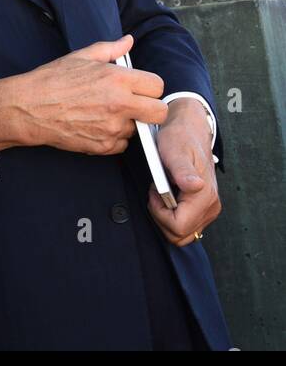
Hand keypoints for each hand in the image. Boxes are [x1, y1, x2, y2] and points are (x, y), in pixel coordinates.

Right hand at [0, 34, 167, 153]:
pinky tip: (95, 125)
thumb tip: (128, 40)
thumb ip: (110, 49)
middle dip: (151, 108)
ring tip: (102, 114)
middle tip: (135, 104)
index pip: (158, 85)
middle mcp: (120, 104)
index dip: (148, 86)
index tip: (138, 87)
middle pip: (160, 111)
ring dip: (127, 122)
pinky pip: (122, 144)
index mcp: (117, 79)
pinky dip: (112, 137)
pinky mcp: (104, 146)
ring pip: (138, 128)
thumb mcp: (80, 57)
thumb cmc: (51, 80)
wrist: (27, 107)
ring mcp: (112, 127)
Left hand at [148, 97, 220, 245]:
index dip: (159, 213)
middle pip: (179, 235)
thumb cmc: (179, 138)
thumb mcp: (174, 150)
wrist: (189, 131)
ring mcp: (208, 209)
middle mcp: (211, 207)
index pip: (178, 227)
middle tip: (156, 192)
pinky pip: (185, 225)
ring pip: (182, 233)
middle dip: (161, 217)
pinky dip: (172, 214)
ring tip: (162, 192)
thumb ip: (182, 170)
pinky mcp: (203, 208)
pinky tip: (168, 195)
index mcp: (204, 196)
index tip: (155, 191)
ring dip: (166, 217)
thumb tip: (194, 186)